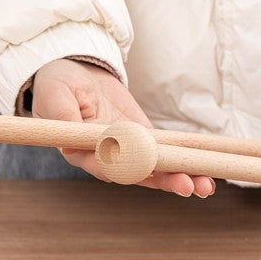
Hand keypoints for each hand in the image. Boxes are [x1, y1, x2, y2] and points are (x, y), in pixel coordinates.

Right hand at [31, 59, 214, 196]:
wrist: (77, 72)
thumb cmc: (58, 84)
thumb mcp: (55, 94)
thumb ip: (63, 114)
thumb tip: (76, 135)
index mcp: (81, 151)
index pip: (104, 165)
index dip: (126, 168)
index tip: (146, 170)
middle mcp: (107, 157)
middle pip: (137, 173)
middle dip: (164, 180)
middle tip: (187, 186)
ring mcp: (128, 150)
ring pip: (156, 169)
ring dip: (181, 177)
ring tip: (204, 186)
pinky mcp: (145, 140)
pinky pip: (166, 154)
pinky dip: (184, 163)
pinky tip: (205, 174)